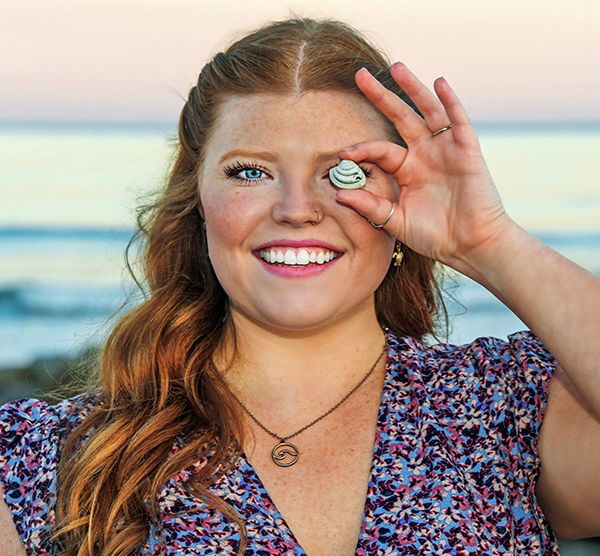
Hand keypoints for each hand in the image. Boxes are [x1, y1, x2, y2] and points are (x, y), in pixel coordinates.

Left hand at [336, 62, 511, 271]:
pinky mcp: (467, 152)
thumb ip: (370, 207)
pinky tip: (439, 83)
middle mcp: (425, 155)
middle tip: (360, 75)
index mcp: (407, 170)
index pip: (381, 150)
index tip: (343, 155)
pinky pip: (459, 122)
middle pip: (401, 118)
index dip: (362, 150)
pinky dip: (450, 102)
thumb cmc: (435, 236)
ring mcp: (446, 150)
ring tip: (396, 67)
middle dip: (381, 96)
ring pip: (428, 111)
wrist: (470, 245)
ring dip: (413, 88)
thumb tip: (339, 193)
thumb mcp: (396, 221)